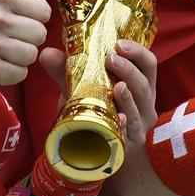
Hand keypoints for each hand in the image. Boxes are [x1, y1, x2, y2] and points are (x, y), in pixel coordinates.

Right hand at [0, 0, 51, 95]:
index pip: (43, 11)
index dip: (33, 16)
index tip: (15, 16)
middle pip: (39, 34)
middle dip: (28, 39)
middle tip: (8, 36)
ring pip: (31, 55)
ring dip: (20, 57)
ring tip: (3, 50)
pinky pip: (19, 74)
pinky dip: (11, 73)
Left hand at [42, 39, 157, 144]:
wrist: (96, 151)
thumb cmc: (94, 114)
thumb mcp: (80, 89)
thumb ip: (65, 71)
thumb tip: (47, 53)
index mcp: (138, 85)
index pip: (147, 63)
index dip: (137, 52)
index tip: (119, 43)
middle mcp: (144, 104)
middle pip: (145, 84)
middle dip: (130, 70)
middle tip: (111, 58)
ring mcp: (138, 126)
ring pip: (140, 108)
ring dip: (129, 96)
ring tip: (118, 86)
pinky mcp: (129, 144)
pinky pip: (130, 134)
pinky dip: (125, 125)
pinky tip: (120, 118)